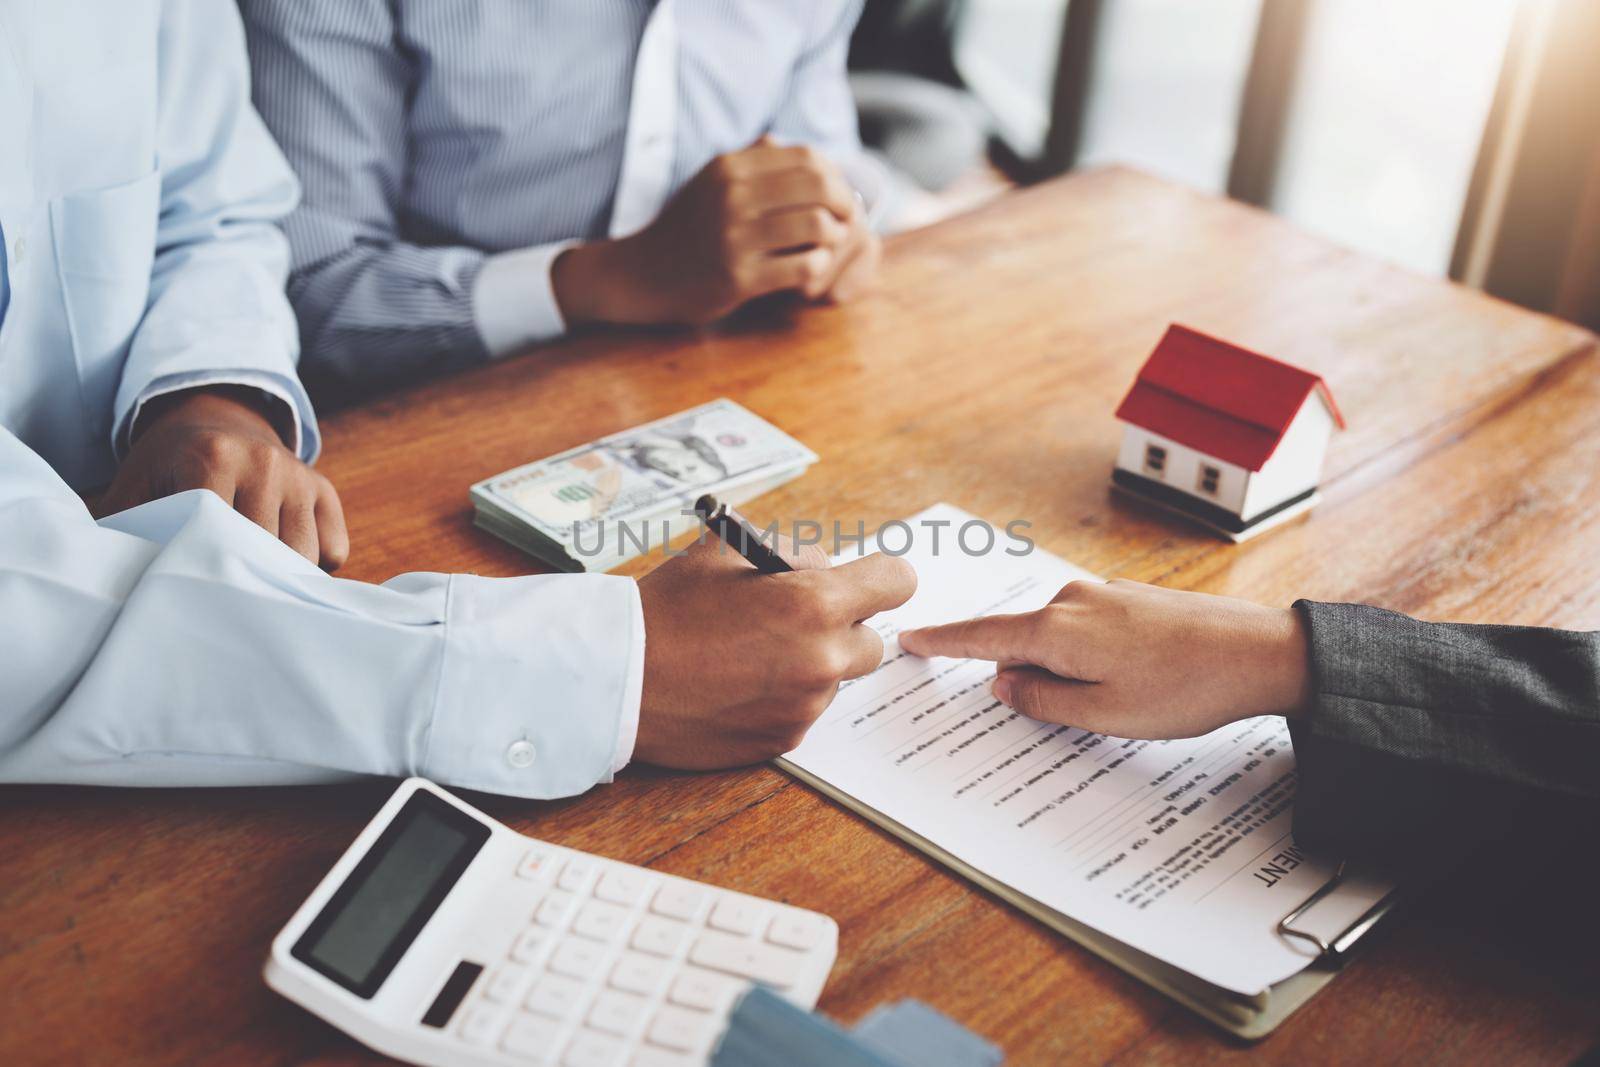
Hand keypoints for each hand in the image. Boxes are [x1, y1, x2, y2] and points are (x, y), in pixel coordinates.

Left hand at [97, 387, 349, 569]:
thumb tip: (107, 585)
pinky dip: (313, 565)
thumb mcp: (133, 491)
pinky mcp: (325, 488)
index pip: (223, 536)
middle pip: (269, 553)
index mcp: (213, 458)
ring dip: (282, 576)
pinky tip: (281, 559)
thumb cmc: (165, 468)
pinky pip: (333, 550)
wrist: (214, 416)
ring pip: (306, 556)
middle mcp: (265, 462)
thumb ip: (123, 531)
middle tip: (221, 596)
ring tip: (251, 579)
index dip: (210, 573)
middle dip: (246, 580)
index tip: (193, 591)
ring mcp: (300, 474)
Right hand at [552, 138, 880, 326]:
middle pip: (819, 187)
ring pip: (817, 226)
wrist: (641, 275)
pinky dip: (817, 268)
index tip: (837, 195)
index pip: (806, 157)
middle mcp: (733, 196)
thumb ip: (753, 162)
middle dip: (844, 205)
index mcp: (730, 167)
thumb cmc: (687, 229)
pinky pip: (804, 266)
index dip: (834, 176)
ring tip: (824, 247)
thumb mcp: (712, 183)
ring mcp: (735, 237)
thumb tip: (795, 147)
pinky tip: (807, 270)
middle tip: (844, 222)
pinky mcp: (740, 277)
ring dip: (832, 239)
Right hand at [633, 530, 916, 769]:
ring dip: (810, 664)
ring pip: (835, 678)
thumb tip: (826, 567)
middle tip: (792, 620)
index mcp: (815, 604)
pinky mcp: (783, 740)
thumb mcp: (728, 550)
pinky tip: (738, 684)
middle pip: (872, 640)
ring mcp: (805, 706)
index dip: (879, 577)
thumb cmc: (668, 608)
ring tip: (751, 653)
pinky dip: (783, 697)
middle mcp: (822, 660)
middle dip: (841, 627)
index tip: (863, 582)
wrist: (619, 678)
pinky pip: (804, 711)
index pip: (897, 582)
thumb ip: (792, 553)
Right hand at [898, 579, 1310, 738]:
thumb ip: (1043, 699)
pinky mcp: (1132, 600)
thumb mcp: (1103, 714)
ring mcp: (1105, 595)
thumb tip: (1005, 683)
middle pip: (1024, 640)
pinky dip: (1094, 660)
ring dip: (1070, 673)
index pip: (982, 637)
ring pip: (1062, 638)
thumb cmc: (1183, 689)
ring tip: (1121, 705)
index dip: (943, 642)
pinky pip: (1091, 631)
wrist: (1261, 652)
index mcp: (1056, 630)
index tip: (910, 638)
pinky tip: (1134, 684)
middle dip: (1028, 677)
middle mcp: (1073, 601)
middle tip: (1074, 713)